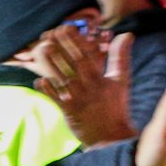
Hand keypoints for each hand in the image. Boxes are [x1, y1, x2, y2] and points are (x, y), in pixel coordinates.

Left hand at [25, 26, 134, 145]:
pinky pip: (57, 100)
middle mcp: (90, 87)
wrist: (111, 137)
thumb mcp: (122, 80)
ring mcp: (79, 100)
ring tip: (42, 50)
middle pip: (74, 64)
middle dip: (63, 48)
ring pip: (64, 80)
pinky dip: (49, 91)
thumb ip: (121, 56)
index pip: (88, 56)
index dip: (76, 42)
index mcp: (102, 79)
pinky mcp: (70, 113)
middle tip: (51, 33)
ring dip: (52, 65)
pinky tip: (38, 81)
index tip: (67, 28)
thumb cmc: (115, 106)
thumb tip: (126, 34)